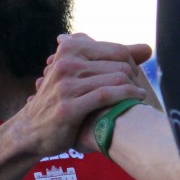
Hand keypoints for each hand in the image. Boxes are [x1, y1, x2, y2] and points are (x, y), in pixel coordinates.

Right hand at [24, 33, 148, 154]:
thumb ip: (108, 57)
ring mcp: (66, 85)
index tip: (136, 75)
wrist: (31, 130)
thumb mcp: (78, 71)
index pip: (116, 49)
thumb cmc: (61, 99)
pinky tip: (135, 102)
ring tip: (139, 96)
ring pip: (116, 78)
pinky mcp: (68, 107)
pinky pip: (106, 95)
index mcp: (69, 49)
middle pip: (120, 64)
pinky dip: (126, 97)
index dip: (133, 62)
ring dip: (133, 88)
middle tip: (138, 88)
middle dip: (134, 77)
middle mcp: (66, 63)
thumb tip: (148, 48)